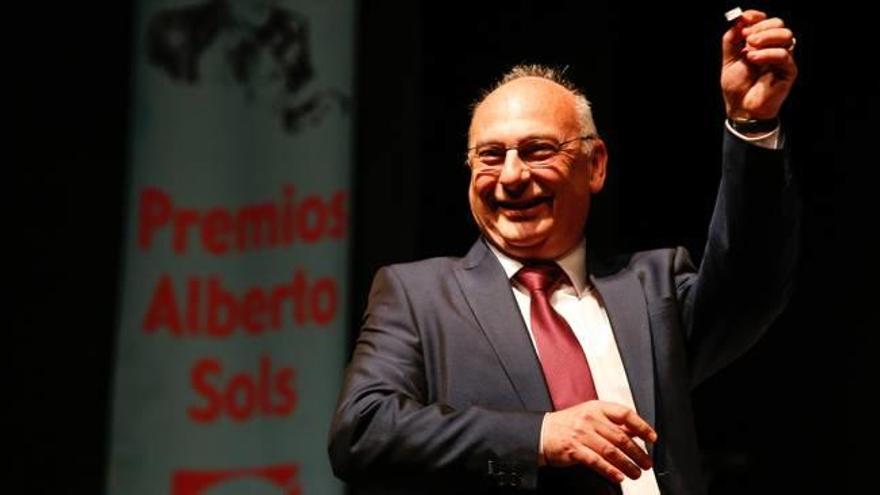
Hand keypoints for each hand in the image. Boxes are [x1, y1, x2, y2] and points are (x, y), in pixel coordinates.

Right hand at [541, 400, 656, 483]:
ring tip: (636, 473)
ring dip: (627, 464)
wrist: (541, 432)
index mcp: (596, 408)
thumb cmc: (567, 424)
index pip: (625, 414)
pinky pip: (596, 461)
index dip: (641, 426)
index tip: (652, 438)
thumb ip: (611, 422)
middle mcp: (590, 419)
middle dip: (638, 452)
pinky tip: (618, 476)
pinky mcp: (574, 449)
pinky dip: (609, 470)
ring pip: (611, 451)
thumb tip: (635, 432)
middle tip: (646, 463)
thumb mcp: (590, 415)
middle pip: (621, 436)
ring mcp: (581, 434)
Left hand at [721, 9, 797, 119]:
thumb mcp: (728, 59)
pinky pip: (784, 55)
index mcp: (761, 43)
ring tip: (749, 49)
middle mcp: (774, 48)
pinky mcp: (788, 71)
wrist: (741, 109)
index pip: (766, 20)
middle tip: (746, 38)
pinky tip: (753, 59)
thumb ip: (732, 39)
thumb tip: (739, 20)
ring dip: (766, 38)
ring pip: (786, 36)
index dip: (756, 17)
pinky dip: (767, 53)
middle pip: (779, 24)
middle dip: (761, 27)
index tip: (744, 20)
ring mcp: (782, 59)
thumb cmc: (737, 86)